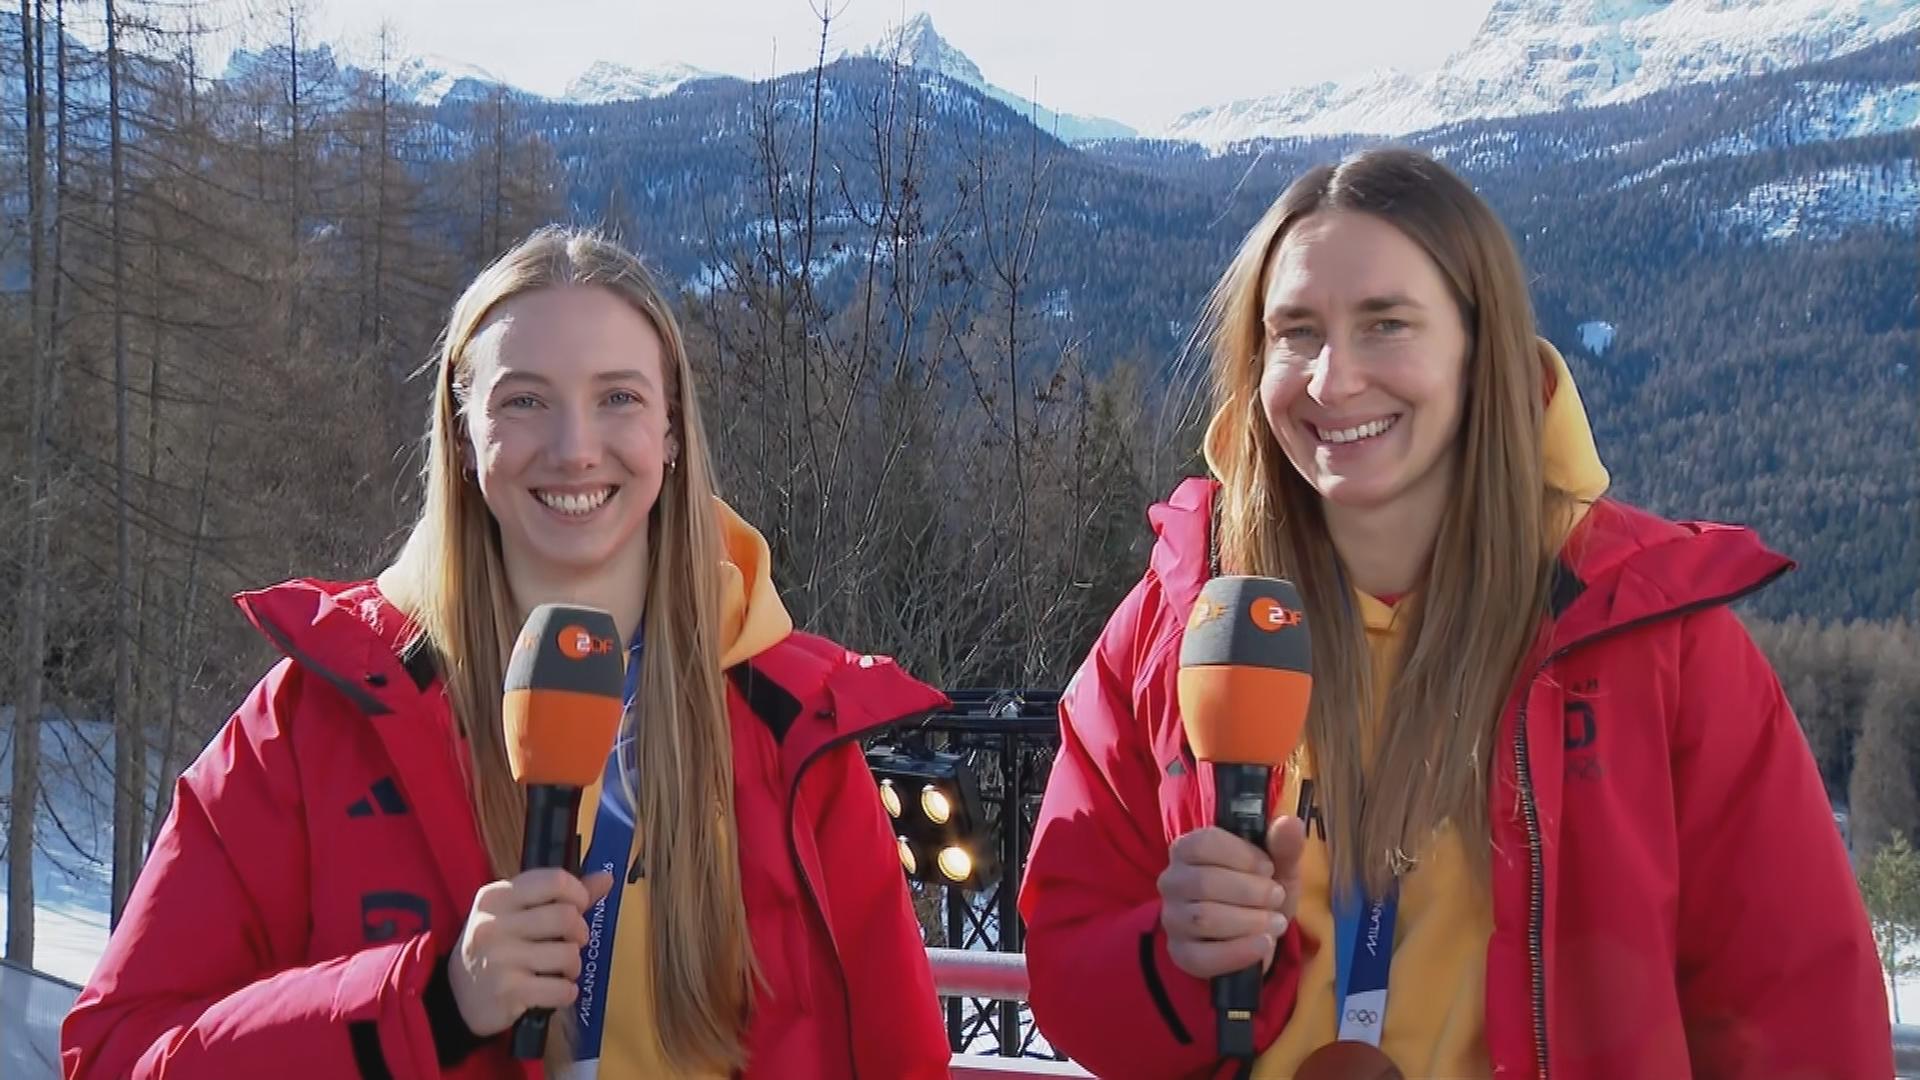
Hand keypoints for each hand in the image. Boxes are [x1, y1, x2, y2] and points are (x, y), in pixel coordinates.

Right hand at [448, 869, 614, 1036]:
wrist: (456, 996)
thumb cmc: (495, 947)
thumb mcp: (515, 912)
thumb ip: (560, 895)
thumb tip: (606, 878)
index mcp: (498, 896)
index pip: (555, 880)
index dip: (578, 893)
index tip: (578, 907)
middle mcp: (496, 923)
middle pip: (567, 917)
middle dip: (579, 933)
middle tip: (570, 943)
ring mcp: (500, 958)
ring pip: (569, 954)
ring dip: (572, 966)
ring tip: (559, 970)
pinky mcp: (508, 992)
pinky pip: (561, 989)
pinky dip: (566, 993)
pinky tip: (553, 990)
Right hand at [1158, 816, 1306, 979]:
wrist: (1257, 935)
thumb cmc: (1261, 891)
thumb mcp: (1278, 866)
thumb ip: (1283, 844)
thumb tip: (1289, 823)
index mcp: (1188, 849)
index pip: (1203, 843)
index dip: (1242, 856)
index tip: (1268, 867)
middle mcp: (1172, 881)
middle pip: (1204, 882)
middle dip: (1251, 892)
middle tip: (1277, 897)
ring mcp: (1173, 919)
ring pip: (1204, 918)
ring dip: (1249, 921)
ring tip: (1275, 922)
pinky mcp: (1180, 953)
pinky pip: (1202, 956)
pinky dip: (1239, 952)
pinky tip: (1263, 945)